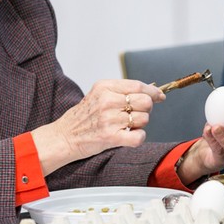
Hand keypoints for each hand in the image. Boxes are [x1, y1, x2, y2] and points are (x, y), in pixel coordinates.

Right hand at [32, 80, 164, 173]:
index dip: (153, 92)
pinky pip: (139, 136)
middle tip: (135, 114)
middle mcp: (107, 101)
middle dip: (145, 109)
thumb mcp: (98, 94)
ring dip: (139, 124)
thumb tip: (151, 91)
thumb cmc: (84, 116)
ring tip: (124, 125)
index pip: (138, 86)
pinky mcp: (110, 137)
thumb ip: (121, 90)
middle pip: (145, 102)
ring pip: (144, 119)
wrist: (64, 136)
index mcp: (104, 87)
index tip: (159, 96)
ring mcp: (109, 119)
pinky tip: (129, 136)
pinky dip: (138, 137)